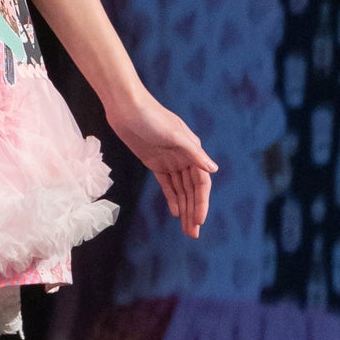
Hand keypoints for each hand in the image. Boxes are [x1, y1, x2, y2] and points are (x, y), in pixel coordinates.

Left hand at [107, 89, 217, 239]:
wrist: (125, 106)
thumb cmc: (151, 116)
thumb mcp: (174, 135)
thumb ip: (194, 153)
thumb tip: (213, 169)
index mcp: (192, 149)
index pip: (201, 182)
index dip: (202, 202)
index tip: (199, 221)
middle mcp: (184, 156)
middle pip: (192, 190)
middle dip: (194, 211)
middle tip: (193, 234)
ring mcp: (169, 160)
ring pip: (180, 189)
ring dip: (185, 208)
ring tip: (187, 229)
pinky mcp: (154, 162)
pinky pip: (167, 184)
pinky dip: (172, 198)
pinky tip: (176, 212)